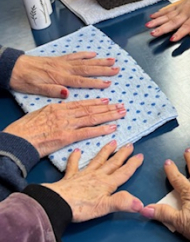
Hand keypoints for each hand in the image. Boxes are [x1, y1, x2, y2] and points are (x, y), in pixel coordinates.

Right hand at [4, 98, 125, 157]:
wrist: (16, 141)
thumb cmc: (23, 130)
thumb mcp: (38, 113)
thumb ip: (54, 108)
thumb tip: (64, 104)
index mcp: (57, 107)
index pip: (81, 104)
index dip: (96, 102)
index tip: (107, 101)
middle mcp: (64, 113)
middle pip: (90, 109)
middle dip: (108, 108)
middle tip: (121, 106)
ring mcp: (66, 124)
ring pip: (92, 118)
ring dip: (109, 115)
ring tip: (121, 113)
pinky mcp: (66, 136)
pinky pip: (88, 131)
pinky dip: (101, 129)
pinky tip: (112, 128)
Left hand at [9, 52, 119, 98]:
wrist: (13, 67)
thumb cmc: (24, 80)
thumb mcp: (35, 89)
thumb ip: (52, 91)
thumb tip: (67, 93)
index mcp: (60, 78)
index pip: (82, 81)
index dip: (96, 82)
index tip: (109, 83)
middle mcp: (64, 69)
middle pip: (87, 69)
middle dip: (104, 70)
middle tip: (117, 69)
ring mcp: (62, 63)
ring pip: (84, 61)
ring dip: (99, 61)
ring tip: (112, 60)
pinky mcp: (59, 59)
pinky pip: (75, 56)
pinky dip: (85, 54)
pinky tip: (93, 54)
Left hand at [44, 141, 143, 221]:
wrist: (56, 203)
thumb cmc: (81, 207)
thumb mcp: (105, 206)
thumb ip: (123, 203)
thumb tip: (141, 204)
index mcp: (107, 183)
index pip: (123, 172)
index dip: (133, 164)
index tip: (140, 155)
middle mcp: (97, 176)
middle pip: (113, 163)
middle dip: (122, 154)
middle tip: (130, 145)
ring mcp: (83, 175)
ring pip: (98, 160)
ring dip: (106, 151)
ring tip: (112, 142)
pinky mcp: (70, 177)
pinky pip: (73, 165)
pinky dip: (75, 158)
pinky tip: (76, 151)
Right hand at [146, 0, 189, 41]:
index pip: (187, 26)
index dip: (179, 33)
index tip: (172, 39)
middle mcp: (188, 11)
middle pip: (173, 21)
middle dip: (162, 28)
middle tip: (153, 33)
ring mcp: (183, 7)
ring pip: (168, 15)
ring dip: (158, 20)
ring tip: (148, 25)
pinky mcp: (180, 4)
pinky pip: (169, 9)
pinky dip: (160, 12)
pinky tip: (153, 16)